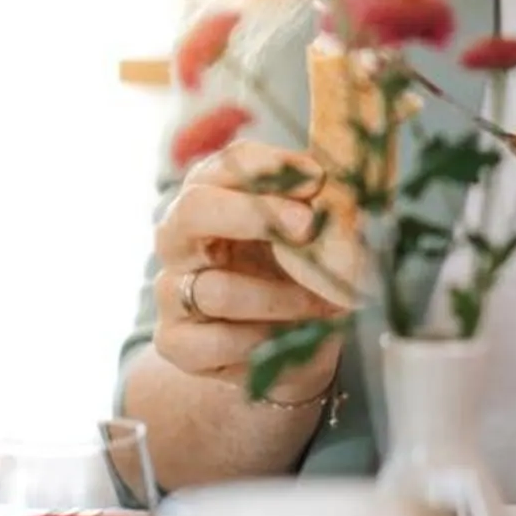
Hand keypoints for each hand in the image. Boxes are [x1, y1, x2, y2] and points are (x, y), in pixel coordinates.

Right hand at [149, 140, 345, 400]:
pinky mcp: (175, 343)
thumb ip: (316, 211)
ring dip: (279, 298)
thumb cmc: (292, 278)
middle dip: (255, 215)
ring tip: (321, 303)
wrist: (279, 352)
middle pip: (196, 209)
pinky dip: (264, 343)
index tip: (317, 177)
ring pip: (218, 289)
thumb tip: (345, 196)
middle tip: (308, 225)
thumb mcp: (305, 239)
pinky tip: (289, 339)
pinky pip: (219, 342)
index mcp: (211, 196)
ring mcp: (170, 291)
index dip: (270, 165)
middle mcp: (179, 238)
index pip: (227, 164)